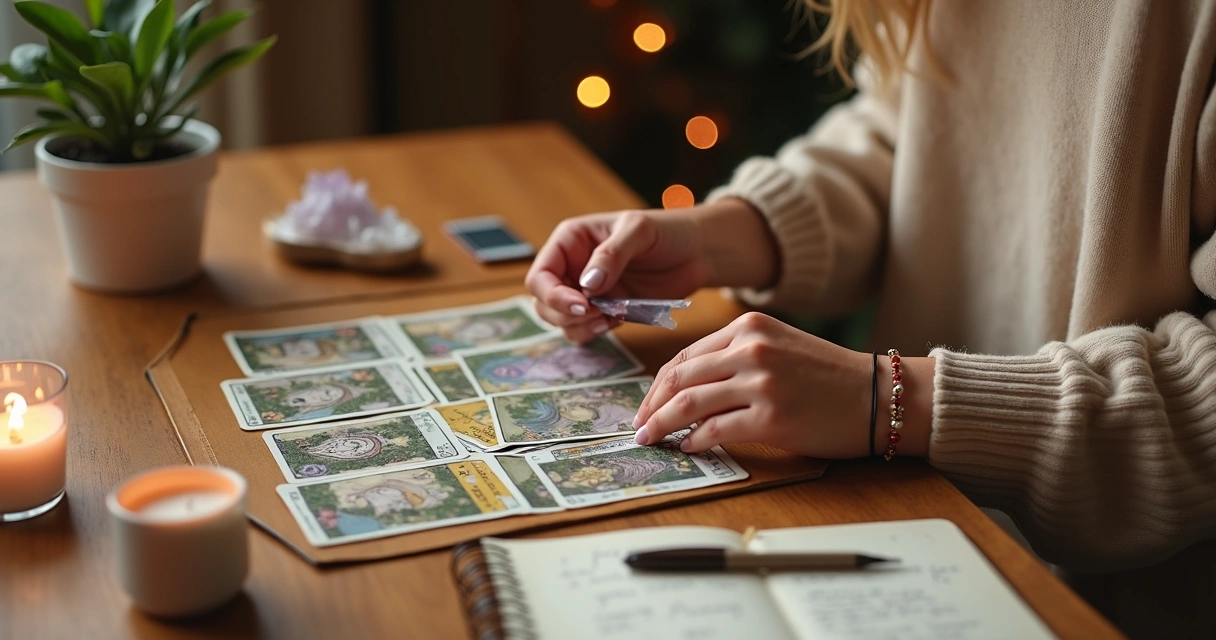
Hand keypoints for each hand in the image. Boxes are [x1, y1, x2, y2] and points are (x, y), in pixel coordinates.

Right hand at [526, 198, 779, 342]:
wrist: (698, 252)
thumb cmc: (668, 231)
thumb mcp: (639, 231)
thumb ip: (611, 255)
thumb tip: (587, 284)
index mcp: (571, 241)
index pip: (540, 275)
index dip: (553, 295)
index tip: (582, 304)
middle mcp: (573, 267)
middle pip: (544, 303)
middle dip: (566, 314)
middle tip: (599, 314)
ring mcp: (588, 291)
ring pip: (562, 321)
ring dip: (580, 327)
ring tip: (610, 318)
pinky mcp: (605, 309)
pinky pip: (585, 329)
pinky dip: (595, 331)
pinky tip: (617, 320)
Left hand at [633, 312, 929, 458]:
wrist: (878, 395)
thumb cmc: (828, 377)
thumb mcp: (779, 346)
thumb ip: (735, 357)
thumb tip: (685, 389)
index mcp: (749, 327)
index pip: (686, 356)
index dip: (658, 384)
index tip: (646, 403)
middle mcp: (751, 349)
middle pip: (679, 378)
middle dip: (650, 406)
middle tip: (638, 427)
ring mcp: (760, 383)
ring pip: (688, 405)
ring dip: (662, 425)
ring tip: (651, 440)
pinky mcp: (770, 417)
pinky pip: (715, 430)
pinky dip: (695, 441)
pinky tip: (689, 447)